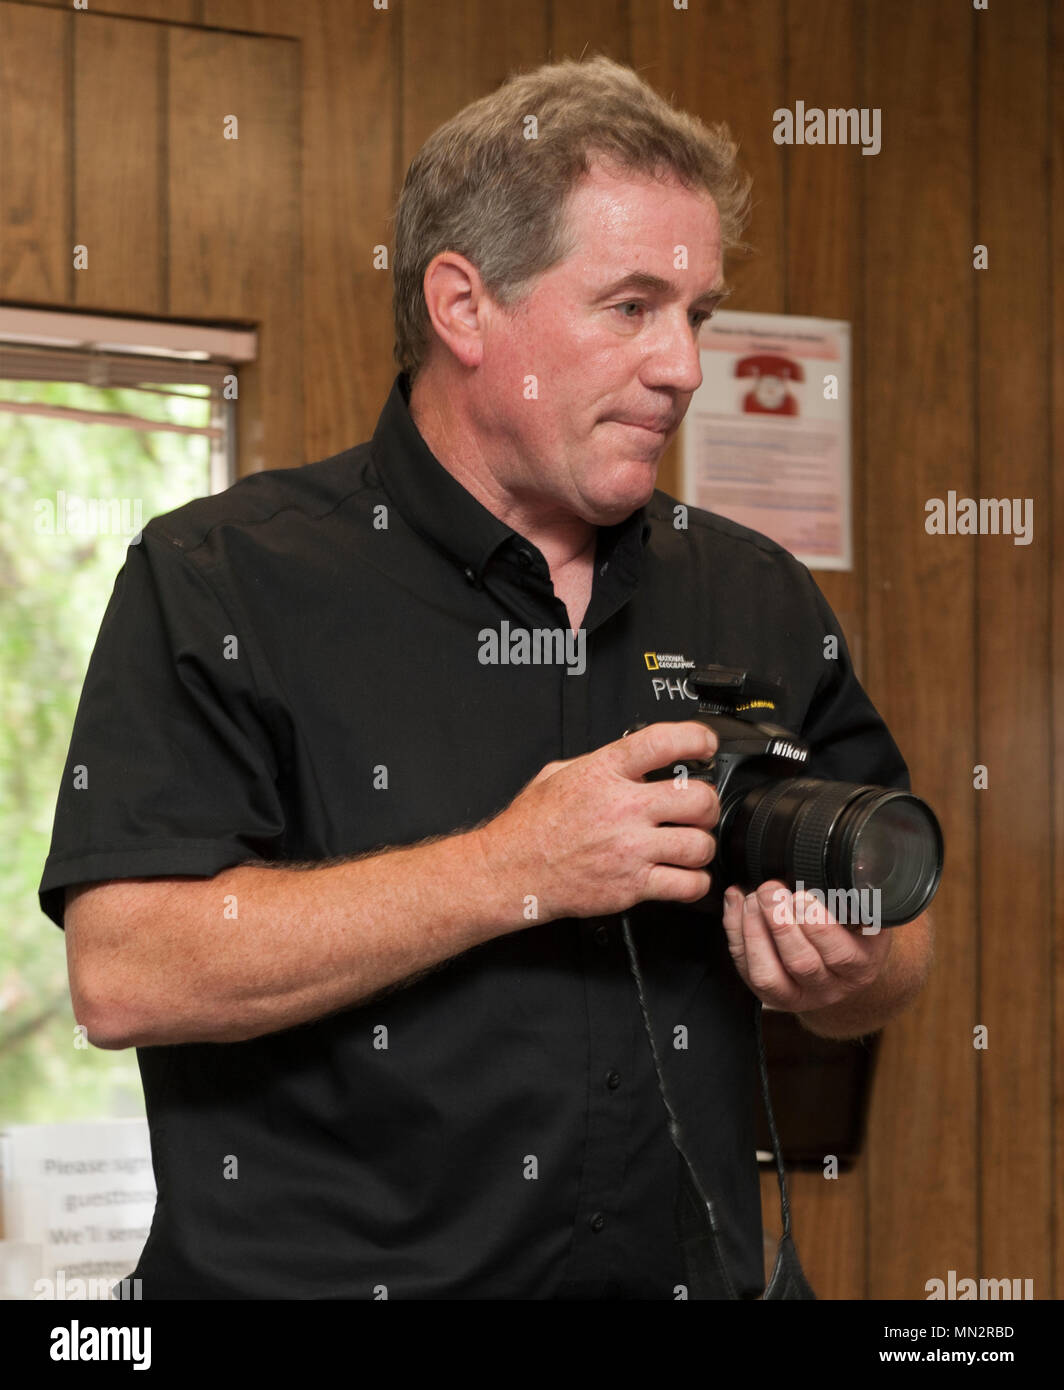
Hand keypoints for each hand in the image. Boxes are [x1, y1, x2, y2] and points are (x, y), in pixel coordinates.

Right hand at [475, 721, 719, 921]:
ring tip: (691, 844)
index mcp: (604, 772)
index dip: (697, 739)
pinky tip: (684, 876)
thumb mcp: (557, 774)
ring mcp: (630, 849)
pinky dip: (695, 882)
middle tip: (699, 809)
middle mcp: (622, 809)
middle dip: (707, 803)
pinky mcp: (632, 886)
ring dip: (702, 846)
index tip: (706, 745)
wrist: (510, 871)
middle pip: (698, 798)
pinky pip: (687, 884)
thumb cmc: (530, 827)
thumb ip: (597, 762)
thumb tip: (627, 758)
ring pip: (700, 845)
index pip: (664, 743)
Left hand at [721, 880, 892, 1012]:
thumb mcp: (868, 915)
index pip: (840, 954)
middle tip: (771, 890)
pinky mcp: (766, 992)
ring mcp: (794, 994)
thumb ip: (859, 899)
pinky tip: (737, 903)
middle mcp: (828, 988)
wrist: (841, 963)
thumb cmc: (855, 931)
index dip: (819, 926)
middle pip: (801, 963)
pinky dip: (735, 931)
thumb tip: (843, 873)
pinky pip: (744, 967)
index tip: (803, 896)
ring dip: (755, 931)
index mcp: (859, 968)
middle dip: (780, 922)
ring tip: (752, 898)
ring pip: (767, 975)